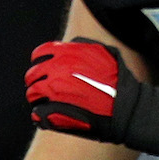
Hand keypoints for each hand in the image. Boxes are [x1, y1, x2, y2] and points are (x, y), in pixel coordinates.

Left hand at [26, 39, 158, 159]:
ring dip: (39, 98)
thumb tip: (74, 43)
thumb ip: (86, 47)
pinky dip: (41, 114)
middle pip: (32, 75)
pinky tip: (52, 116)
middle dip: (38, 81)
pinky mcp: (52, 112)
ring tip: (51, 103)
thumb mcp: (107, 53)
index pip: (40, 54)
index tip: (46, 69)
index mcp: (66, 55)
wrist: (125, 108)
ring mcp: (52, 93)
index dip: (41, 62)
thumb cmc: (120, 81)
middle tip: (48, 89)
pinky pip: (37, 113)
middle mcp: (56, 71)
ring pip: (32, 94)